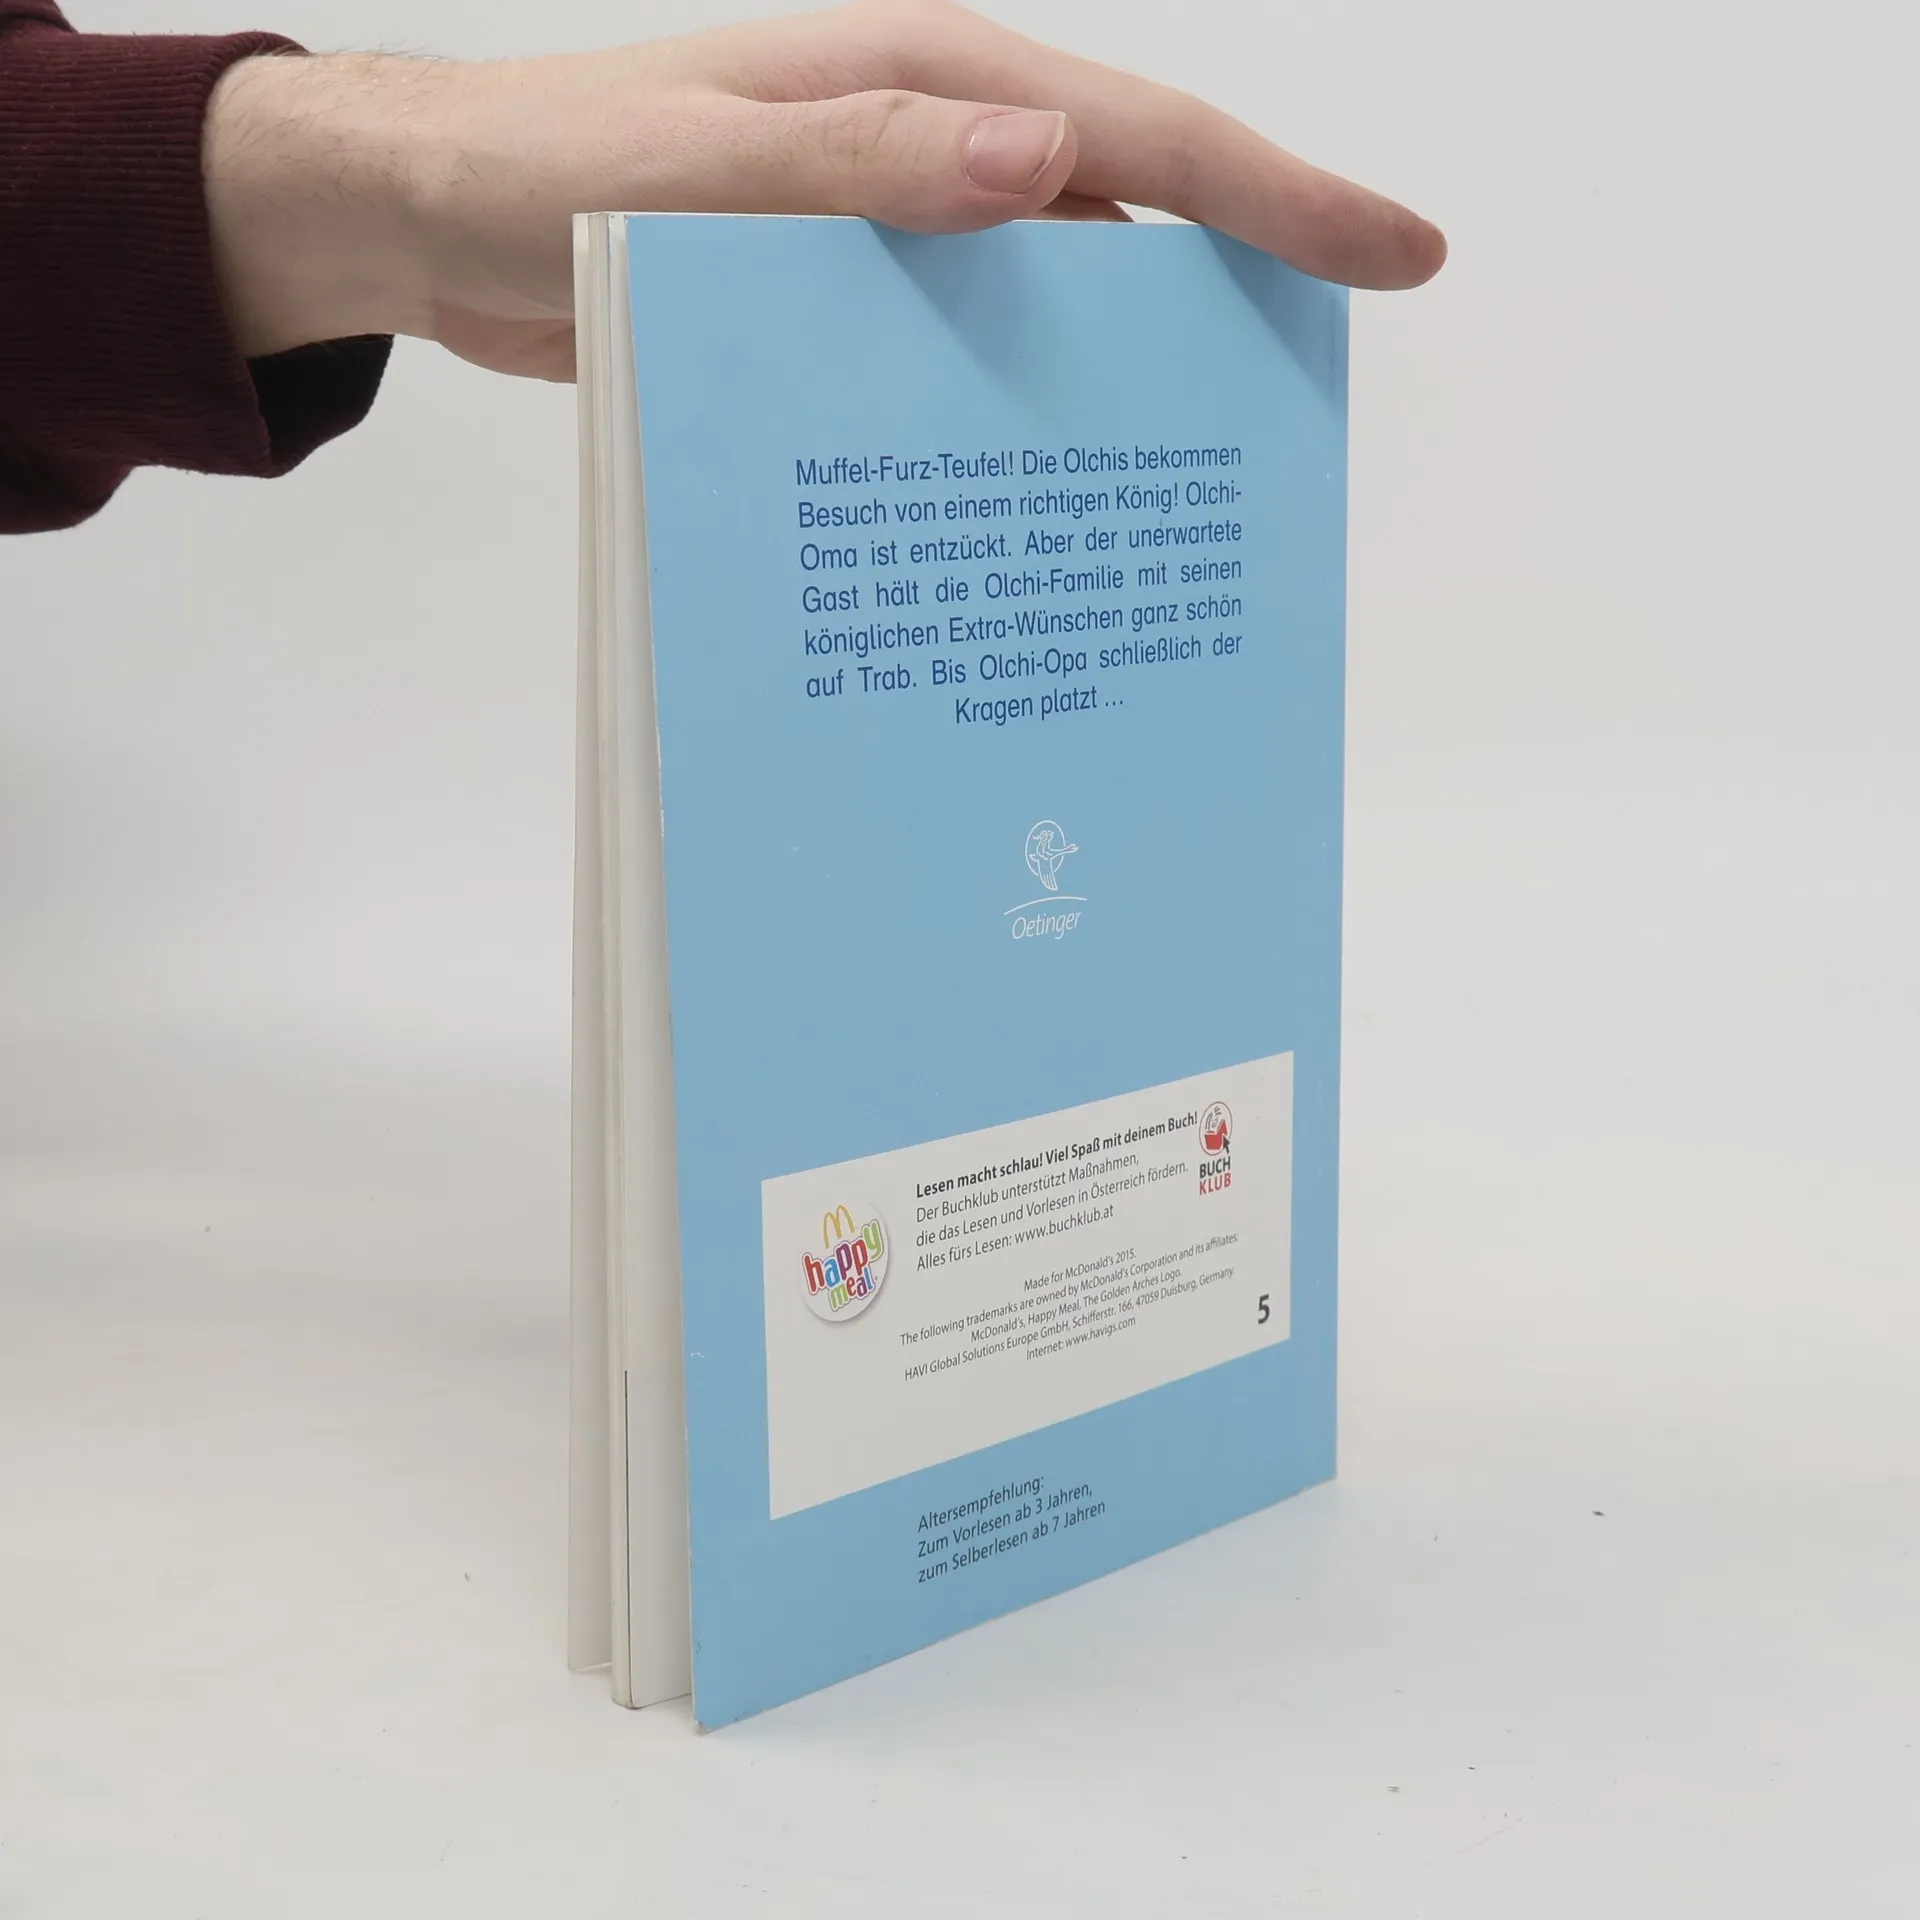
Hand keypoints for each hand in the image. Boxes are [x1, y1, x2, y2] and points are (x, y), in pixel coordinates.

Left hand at [203, 0, 1444, 381]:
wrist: (437, 216)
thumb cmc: (543, 169)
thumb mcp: (693, 168)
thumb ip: (860, 168)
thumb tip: (1044, 166)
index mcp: (921, 83)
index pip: (1142, 138)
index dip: (1281, 198)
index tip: (1393, 254)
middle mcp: (928, 146)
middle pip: (1131, 219)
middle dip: (1234, 299)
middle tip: (1301, 416)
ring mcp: (893, 225)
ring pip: (1053, 297)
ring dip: (1117, 376)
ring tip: (1190, 485)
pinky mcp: (847, 299)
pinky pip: (966, 350)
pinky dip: (1011, 409)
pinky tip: (1033, 488)